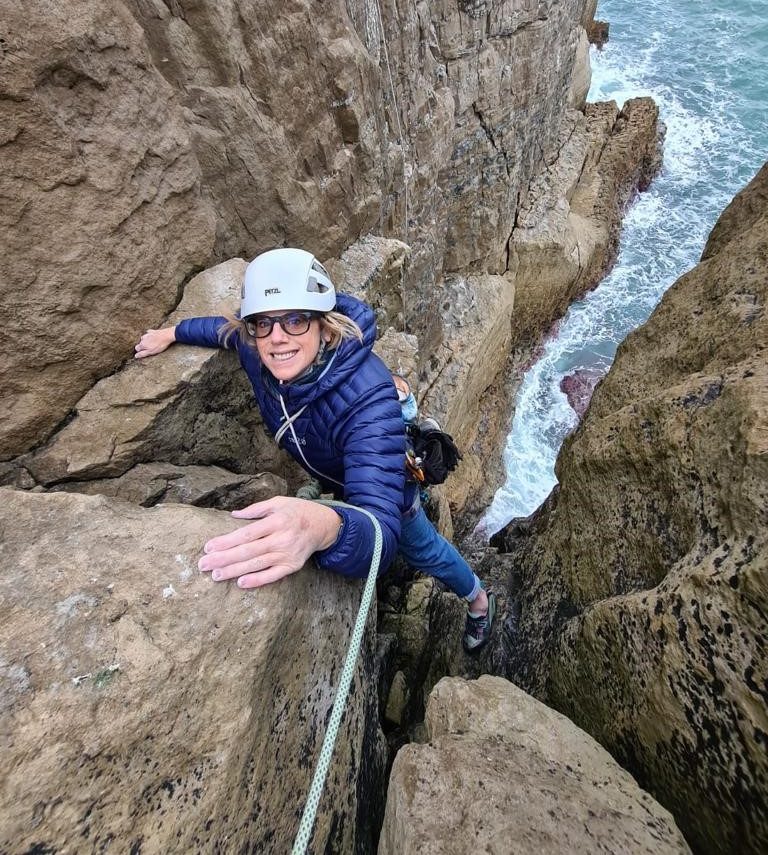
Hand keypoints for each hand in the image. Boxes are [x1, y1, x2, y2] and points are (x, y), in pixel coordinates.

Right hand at [134, 326, 175, 358]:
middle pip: (140, 343)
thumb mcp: (151, 352)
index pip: (137, 348)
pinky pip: (149, 333)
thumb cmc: (160, 345)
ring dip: (146, 340)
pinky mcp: (152, 331)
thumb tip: (136, 356)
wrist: (167, 335)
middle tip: (149, 349)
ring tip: (151, 343)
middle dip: (143, 346)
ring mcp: (147, 334)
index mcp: (142, 344)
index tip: (144, 352)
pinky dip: (150, 335)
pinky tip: (153, 337)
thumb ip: (143, 354)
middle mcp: (143, 338)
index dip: (139, 351)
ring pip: (144, 338)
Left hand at [198, 496, 342, 587]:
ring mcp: (287, 554)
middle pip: (248, 551)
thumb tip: (233, 515)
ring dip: (234, 571)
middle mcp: (281, 538)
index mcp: (276, 521)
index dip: (227, 541)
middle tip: (204, 564)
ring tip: (216, 575)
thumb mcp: (279, 502)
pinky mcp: (293, 566)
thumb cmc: (297, 511)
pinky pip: (273, 576)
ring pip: (257, 564)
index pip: (247, 533)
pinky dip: (257, 580)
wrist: (324, 525)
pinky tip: (241, 583)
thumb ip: (256, 509)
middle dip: (224, 558)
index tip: (209, 547)